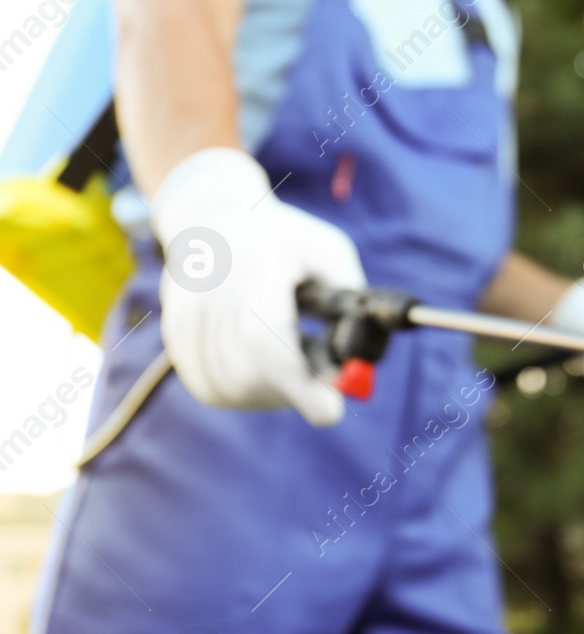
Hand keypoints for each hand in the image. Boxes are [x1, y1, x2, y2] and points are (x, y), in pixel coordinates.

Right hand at [153, 148, 366, 426]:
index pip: (265, 342)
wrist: (214, 220)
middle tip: (318, 366)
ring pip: (235, 389)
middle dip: (297, 387)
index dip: (298, 385)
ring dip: (274, 387)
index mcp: (255, 265)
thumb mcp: (331, 254)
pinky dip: (247, 386)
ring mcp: (185, 318)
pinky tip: (259, 358)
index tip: (331, 412)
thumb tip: (359, 362)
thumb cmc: (287, 243)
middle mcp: (210, 293)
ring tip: (288, 347)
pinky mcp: (175, 341)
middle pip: (252, 375)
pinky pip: (215, 389)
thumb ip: (352, 302)